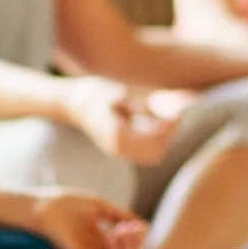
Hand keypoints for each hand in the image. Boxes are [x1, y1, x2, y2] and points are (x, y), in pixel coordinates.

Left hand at [21, 189, 147, 248]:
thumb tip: (144, 226)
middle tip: (133, 229)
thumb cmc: (68, 204)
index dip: (138, 242)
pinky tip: (115, 235)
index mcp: (102, 244)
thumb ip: (120, 216)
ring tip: (123, 231)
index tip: (139, 225)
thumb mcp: (100, 207)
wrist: (44, 205)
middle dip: (136, 248)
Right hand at [60, 76, 178, 163]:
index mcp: (118, 135)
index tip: (176, 110)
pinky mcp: (119, 148)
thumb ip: (140, 106)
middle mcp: (118, 148)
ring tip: (165, 118)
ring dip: (163, 139)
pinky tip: (155, 121)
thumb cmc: (94, 93)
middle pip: (157, 153)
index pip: (155, 140)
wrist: (71, 103)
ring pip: (153, 155)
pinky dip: (156, 140)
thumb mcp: (118, 94)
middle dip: (169, 135)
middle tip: (174, 114)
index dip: (170, 127)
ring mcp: (118, 151)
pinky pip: (145, 152)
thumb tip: (163, 112)